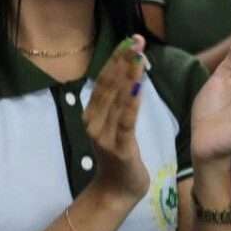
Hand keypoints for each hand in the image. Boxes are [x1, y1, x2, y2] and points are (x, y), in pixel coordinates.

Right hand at [84, 36, 149, 204]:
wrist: (116, 191)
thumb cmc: (118, 156)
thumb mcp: (112, 125)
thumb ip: (116, 103)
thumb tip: (126, 72)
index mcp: (91, 114)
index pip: (103, 81)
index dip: (115, 59)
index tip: (128, 40)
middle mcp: (93, 122)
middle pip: (108, 86)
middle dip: (123, 61)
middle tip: (135, 40)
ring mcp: (104, 136)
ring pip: (117, 100)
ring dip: (128, 76)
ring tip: (138, 56)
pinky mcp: (119, 148)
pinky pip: (126, 121)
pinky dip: (131, 103)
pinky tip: (139, 87)